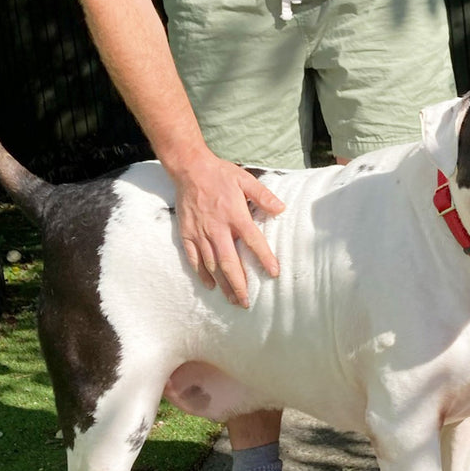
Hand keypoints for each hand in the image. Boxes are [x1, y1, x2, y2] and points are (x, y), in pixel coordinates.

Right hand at [171, 149, 284, 306]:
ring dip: (223, 284)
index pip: (253, 241)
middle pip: (230, 262)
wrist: (189, 169)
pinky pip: (194, 258)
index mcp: (235, 215)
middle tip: (246, 302)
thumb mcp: (245, 179)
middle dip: (238, 284)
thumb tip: (281, 208)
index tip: (273, 273)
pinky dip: (202, 273)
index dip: (264, 258)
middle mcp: (218, 228)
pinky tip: (210, 285)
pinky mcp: (187, 234)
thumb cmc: (220, 174)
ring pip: (212, 265)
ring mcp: (200, 233)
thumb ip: (263, 196)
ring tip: (232, 299)